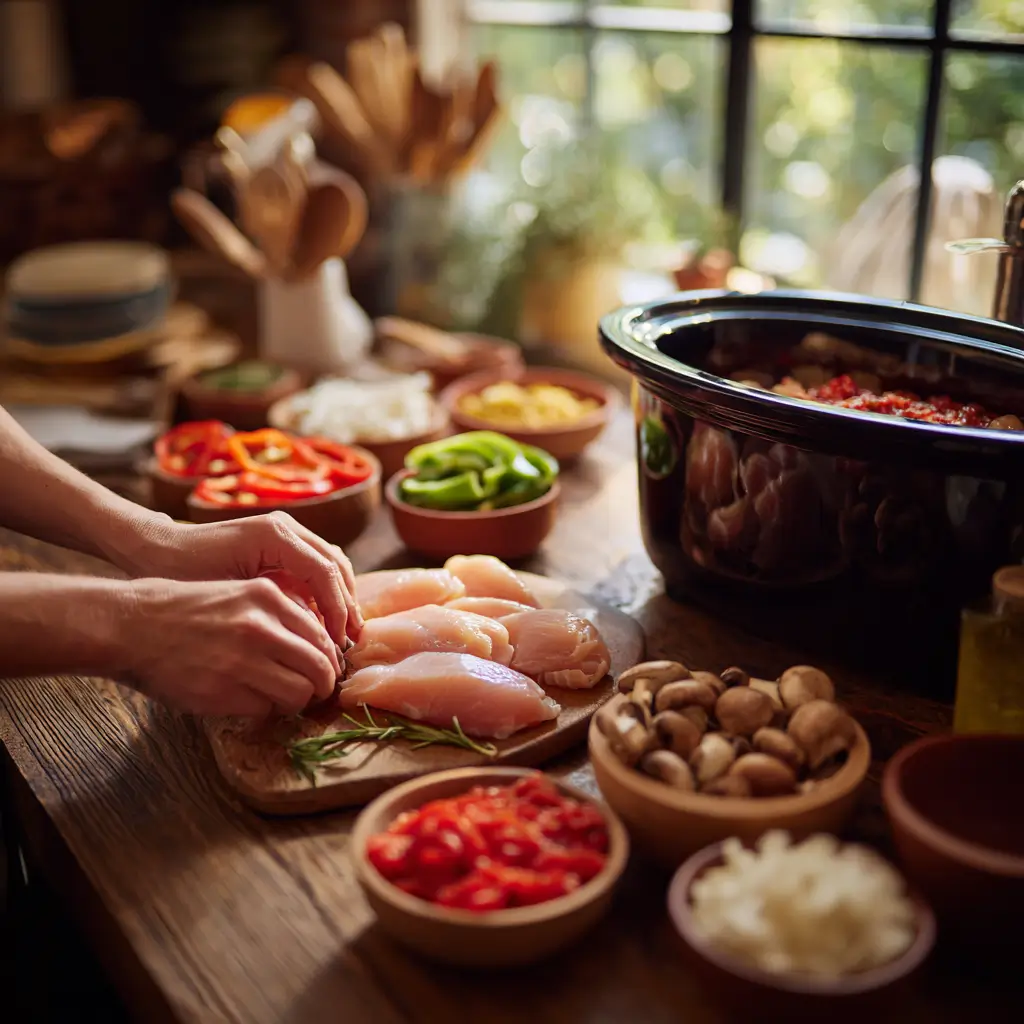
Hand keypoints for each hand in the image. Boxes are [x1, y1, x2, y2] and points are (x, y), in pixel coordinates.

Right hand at [122, 577, 339, 715]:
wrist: (132, 625)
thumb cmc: (187, 610)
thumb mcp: (240, 594)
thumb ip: (279, 613)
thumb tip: (320, 645)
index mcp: (269, 598)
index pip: (323, 635)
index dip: (328, 657)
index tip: (324, 669)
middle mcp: (261, 627)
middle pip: (320, 667)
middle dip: (322, 685)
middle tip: (315, 692)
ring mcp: (242, 660)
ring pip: (299, 693)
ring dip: (296, 702)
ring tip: (284, 700)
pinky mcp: (222, 691)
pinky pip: (265, 709)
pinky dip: (263, 710)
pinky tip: (250, 701)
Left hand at [130, 512, 361, 644]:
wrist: (156, 550)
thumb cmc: (183, 574)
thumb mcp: (225, 596)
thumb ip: (269, 607)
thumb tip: (306, 638)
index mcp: (274, 535)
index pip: (324, 572)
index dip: (337, 610)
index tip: (338, 643)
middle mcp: (285, 526)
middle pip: (335, 564)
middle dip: (347, 603)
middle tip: (351, 640)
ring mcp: (285, 530)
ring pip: (331, 561)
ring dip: (341, 596)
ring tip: (343, 631)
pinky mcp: (280, 541)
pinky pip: (315, 563)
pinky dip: (326, 589)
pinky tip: (323, 617)